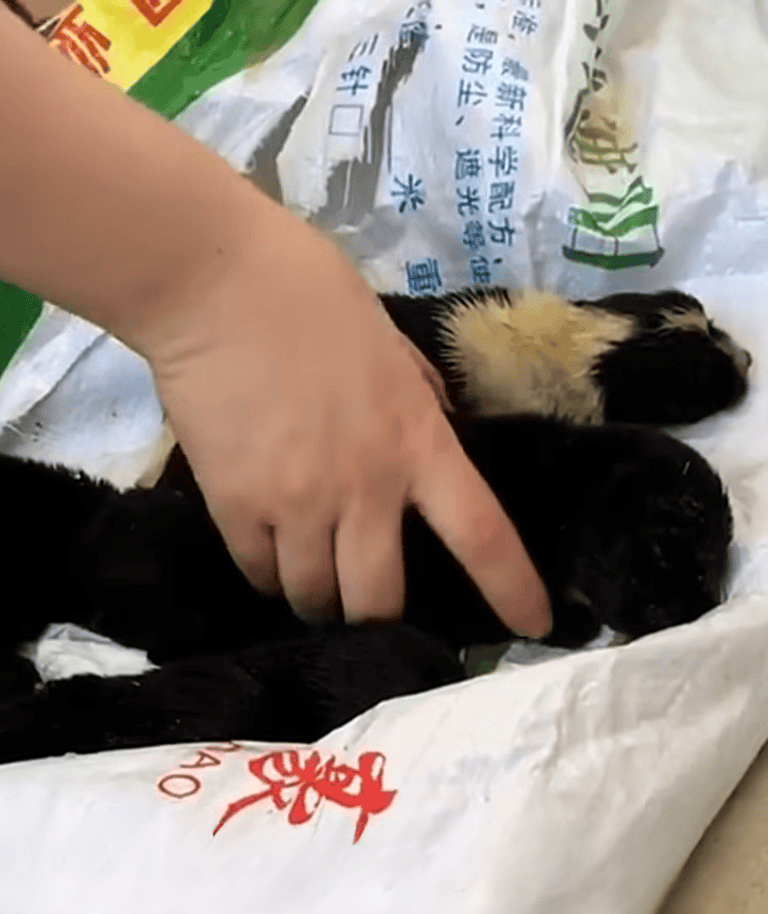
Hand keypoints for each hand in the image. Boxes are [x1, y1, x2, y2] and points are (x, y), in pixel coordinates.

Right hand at [124, 190, 551, 637]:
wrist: (213, 282)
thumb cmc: (308, 293)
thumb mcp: (392, 344)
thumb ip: (419, 401)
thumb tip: (435, 433)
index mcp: (417, 441)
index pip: (482, 534)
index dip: (512, 589)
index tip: (534, 626)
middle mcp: (365, 488)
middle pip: (379, 601)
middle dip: (375, 620)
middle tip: (366, 609)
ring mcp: (297, 504)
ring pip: (314, 597)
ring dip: (317, 600)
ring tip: (310, 582)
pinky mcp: (235, 506)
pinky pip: (258, 573)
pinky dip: (268, 574)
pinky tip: (268, 555)